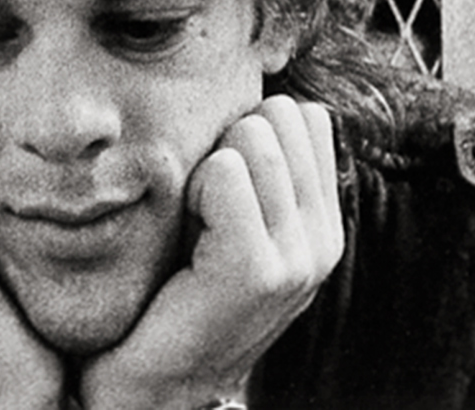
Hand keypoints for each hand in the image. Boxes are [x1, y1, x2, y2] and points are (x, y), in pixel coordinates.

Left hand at [76, 97, 342, 409]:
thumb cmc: (174, 291)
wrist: (150, 386)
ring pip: (253, 135)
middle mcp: (323, 242)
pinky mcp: (256, 271)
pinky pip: (223, 172)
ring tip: (196, 224)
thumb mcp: (234, 225)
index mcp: (324, 226)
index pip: (306, 115)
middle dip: (231, 142)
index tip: (221, 188)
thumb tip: (259, 94)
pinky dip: (194, 190)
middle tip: (204, 208)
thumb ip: (260, 171)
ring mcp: (297, 259)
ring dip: (208, 167)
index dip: (251, 132)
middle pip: (282, 114)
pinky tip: (187, 237)